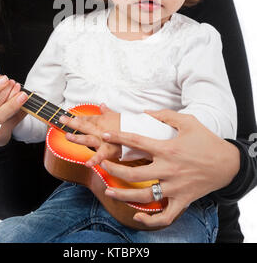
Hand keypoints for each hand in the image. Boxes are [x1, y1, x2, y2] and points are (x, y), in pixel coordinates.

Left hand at [60, 103, 121, 166]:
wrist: (138, 133)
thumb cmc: (127, 124)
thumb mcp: (116, 116)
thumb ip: (107, 111)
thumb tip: (102, 105)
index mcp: (101, 121)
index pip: (85, 119)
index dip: (73, 118)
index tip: (62, 117)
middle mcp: (100, 130)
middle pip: (84, 125)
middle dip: (72, 123)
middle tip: (61, 120)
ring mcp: (103, 140)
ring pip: (89, 139)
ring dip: (78, 138)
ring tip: (68, 136)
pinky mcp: (109, 150)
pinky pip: (101, 156)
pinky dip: (95, 160)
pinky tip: (87, 164)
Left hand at [100, 109, 239, 226]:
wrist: (228, 163)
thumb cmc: (207, 140)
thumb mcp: (188, 121)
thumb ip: (165, 116)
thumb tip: (145, 112)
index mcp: (167, 149)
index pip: (136, 142)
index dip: (118, 137)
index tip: (104, 136)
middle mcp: (168, 169)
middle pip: (134, 173)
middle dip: (114, 169)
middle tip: (103, 165)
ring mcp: (175, 187)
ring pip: (144, 195)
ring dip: (123, 194)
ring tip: (109, 191)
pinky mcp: (182, 200)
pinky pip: (165, 216)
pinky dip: (150, 220)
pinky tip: (138, 215)